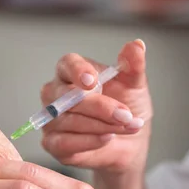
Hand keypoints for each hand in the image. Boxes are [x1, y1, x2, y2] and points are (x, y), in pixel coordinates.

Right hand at [41, 40, 152, 172]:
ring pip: (71, 120)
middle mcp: (55, 94)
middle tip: (125, 114)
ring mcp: (51, 119)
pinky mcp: (53, 143)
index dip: (78, 71)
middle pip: (68, 96)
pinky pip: (65, 142)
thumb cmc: (127, 108)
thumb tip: (137, 45)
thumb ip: (133, 65)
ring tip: (125, 126)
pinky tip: (107, 138)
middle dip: (100, 107)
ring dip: (102, 125)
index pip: (67, 64)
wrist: (129, 142)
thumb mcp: (135, 85)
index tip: (92, 81)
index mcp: (71, 72)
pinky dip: (90, 141)